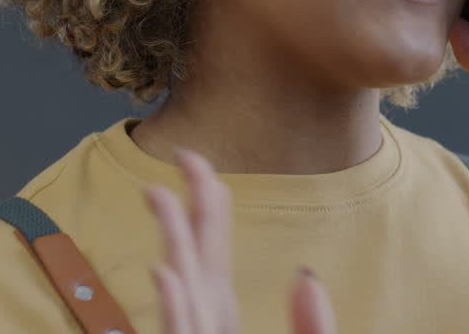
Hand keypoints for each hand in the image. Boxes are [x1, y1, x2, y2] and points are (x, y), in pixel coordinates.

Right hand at [143, 147, 336, 332]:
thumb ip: (310, 324)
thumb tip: (306, 276)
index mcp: (222, 314)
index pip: (212, 247)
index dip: (208, 200)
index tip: (196, 162)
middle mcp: (205, 321)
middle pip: (196, 255)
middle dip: (188, 204)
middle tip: (182, 153)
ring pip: (184, 291)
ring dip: (172, 239)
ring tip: (158, 192)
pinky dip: (173, 306)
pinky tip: (165, 272)